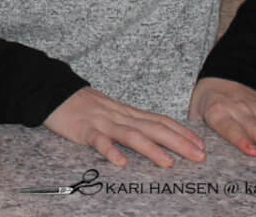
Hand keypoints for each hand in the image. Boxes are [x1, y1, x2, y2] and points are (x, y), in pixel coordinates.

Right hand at [44, 87, 206, 167]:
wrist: (53, 91)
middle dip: (178, 142)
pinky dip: (110, 151)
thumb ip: (131, 122)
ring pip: (130, 134)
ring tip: (169, 163)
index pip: (160, 120)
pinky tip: (121, 163)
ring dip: (151, 149)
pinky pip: (99, 141)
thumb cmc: (83, 105)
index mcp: (127, 112)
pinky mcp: (84, 130)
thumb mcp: (111, 111)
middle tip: (200, 156)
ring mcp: (102, 122)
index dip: (182, 132)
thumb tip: (155, 135)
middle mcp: (119, 116)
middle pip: (153, 127)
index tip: (202, 144)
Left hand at [189, 77, 255, 159]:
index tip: (253, 152)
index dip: (242, 140)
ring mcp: (255, 106)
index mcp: (218, 111)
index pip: (230, 127)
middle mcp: (238, 108)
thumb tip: (197, 152)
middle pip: (255, 128)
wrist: (219, 77)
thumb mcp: (196, 113)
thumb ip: (198, 130)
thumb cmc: (207, 103)